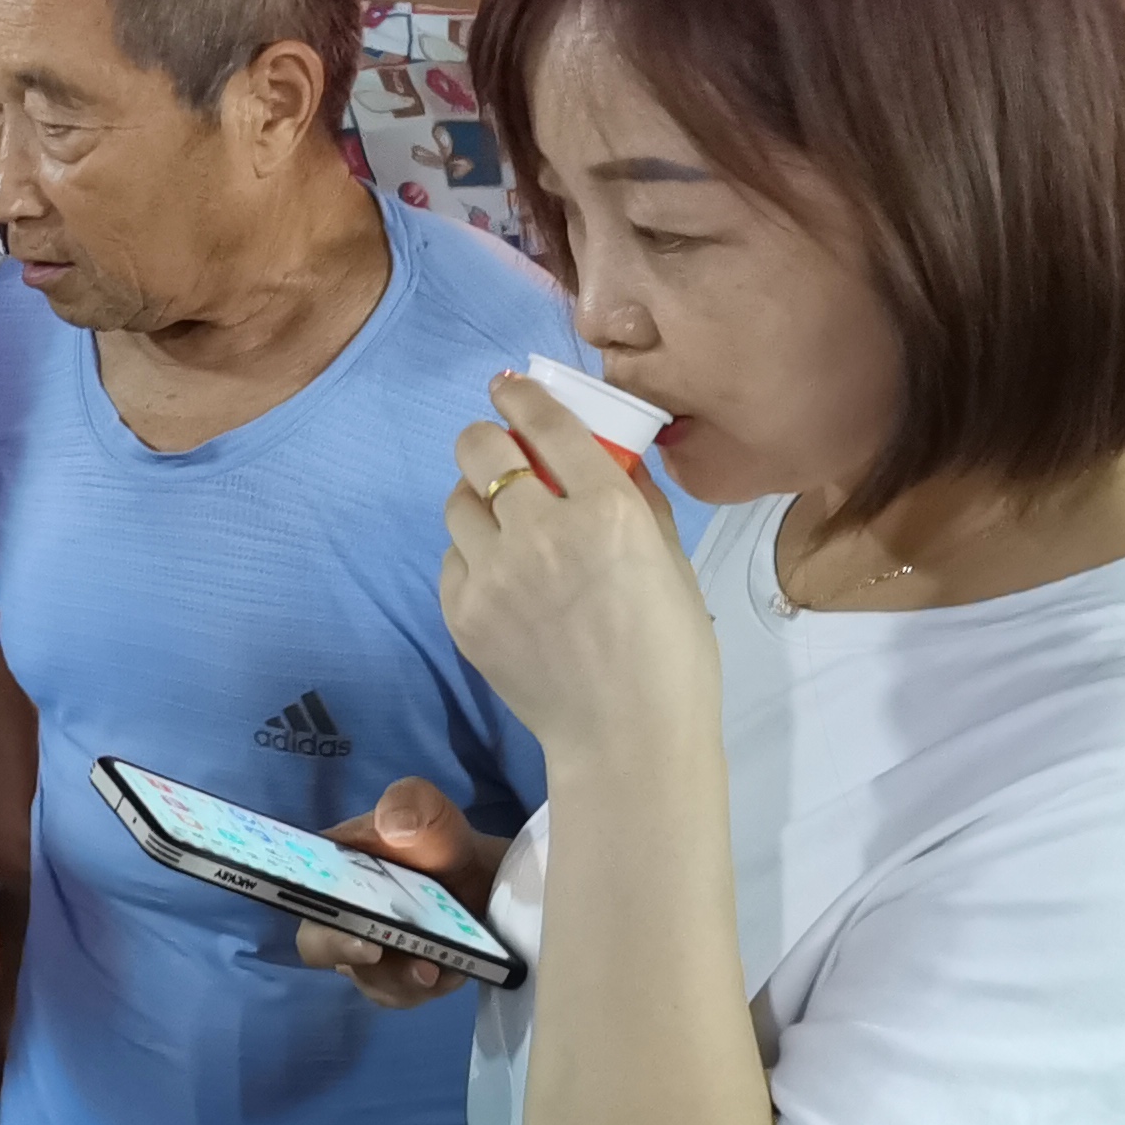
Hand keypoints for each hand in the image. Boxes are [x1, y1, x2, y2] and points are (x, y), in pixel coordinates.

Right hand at [296, 778, 502, 1010]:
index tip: (320, 904)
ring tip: (431, 969)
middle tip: (370, 949)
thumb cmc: (440, 843)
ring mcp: (366, 952)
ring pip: (364, 978)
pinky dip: (427, 986)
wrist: (483, 880)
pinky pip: (400, 994)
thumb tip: (393, 824)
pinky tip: (454, 969)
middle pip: (316, 943)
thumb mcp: (432, 812)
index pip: (294, 884)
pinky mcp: (396, 979)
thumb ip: (412, 803)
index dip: (293, 896)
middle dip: (341, 949)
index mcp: (330, 870)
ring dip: (396, 978)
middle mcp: (337, 915)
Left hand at [440, 374, 717, 759]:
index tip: (509, 387)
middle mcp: (543, 532)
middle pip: (479, 449)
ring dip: (477, 500)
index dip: (521, 395)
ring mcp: (496, 575)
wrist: (627, 737)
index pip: (547, 424)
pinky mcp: (464, 613)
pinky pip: (452, 558)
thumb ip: (637, 499)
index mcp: (607, 511)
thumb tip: (610, 453)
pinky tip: (503, 578)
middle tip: (500, 452)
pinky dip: (473, 557)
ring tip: (504, 523)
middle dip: (487, 440)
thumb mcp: (672, 561)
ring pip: (456, 501)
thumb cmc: (670, 651)